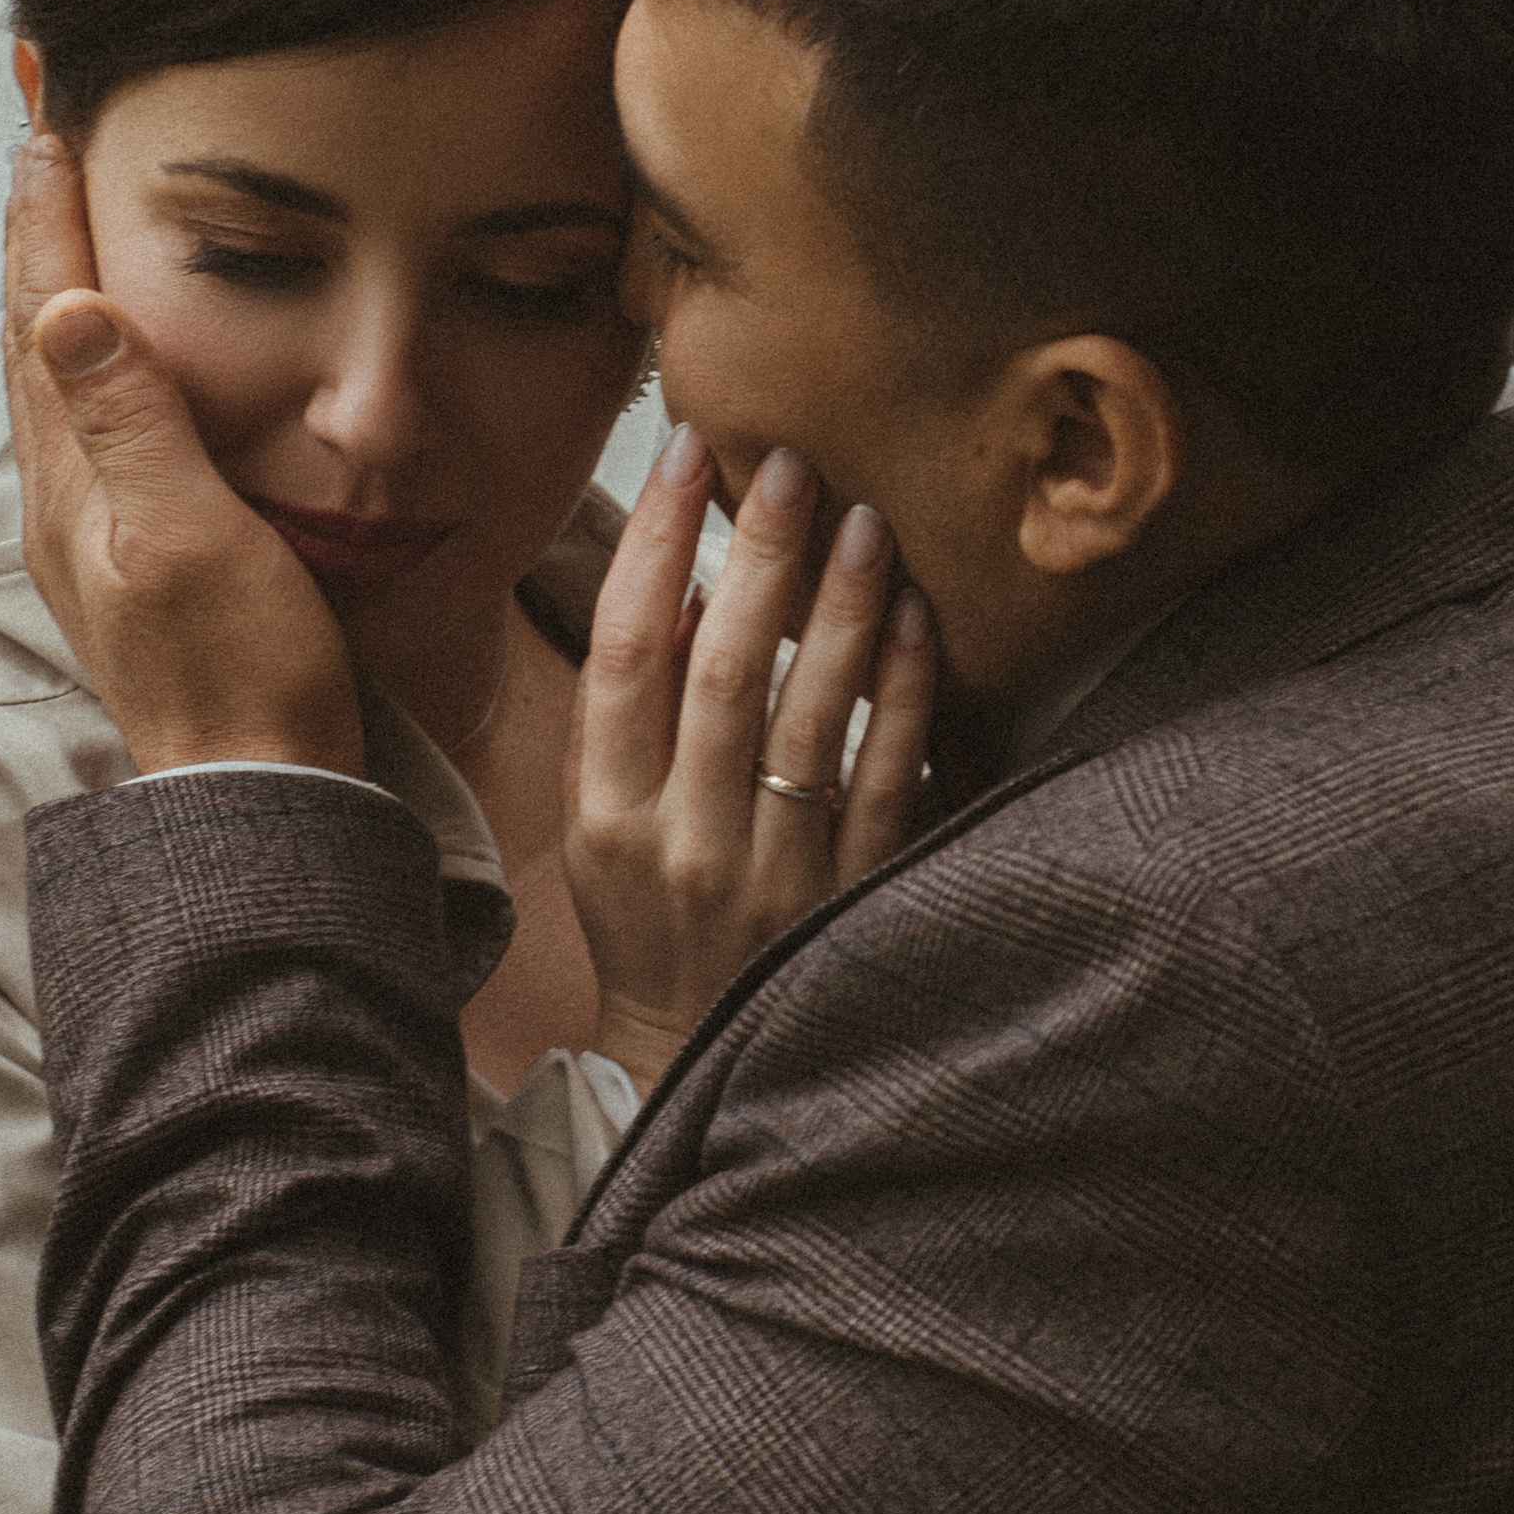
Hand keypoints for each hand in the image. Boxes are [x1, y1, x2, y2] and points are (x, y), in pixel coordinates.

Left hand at [5, 135, 364, 777]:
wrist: (257, 798)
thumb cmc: (241, 674)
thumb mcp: (189, 538)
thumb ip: (131, 424)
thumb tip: (66, 307)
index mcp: (73, 484)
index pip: (46, 314)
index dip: (46, 215)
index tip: (46, 118)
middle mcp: (65, 501)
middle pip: (37, 334)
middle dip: (39, 231)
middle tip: (41, 137)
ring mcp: (93, 534)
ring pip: (60, 379)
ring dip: (61, 288)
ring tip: (66, 219)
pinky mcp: (130, 560)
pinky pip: (95, 424)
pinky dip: (98, 358)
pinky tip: (113, 360)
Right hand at [565, 425, 937, 1087]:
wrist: (696, 1059)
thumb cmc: (642, 918)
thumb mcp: (597, 824)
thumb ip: (625, 716)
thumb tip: (680, 590)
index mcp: (607, 815)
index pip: (626, 653)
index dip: (656, 544)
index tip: (688, 454)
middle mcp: (684, 842)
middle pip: (721, 671)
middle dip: (758, 556)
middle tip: (790, 463)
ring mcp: (773, 874)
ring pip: (809, 718)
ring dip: (839, 609)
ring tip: (864, 522)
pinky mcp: (850, 899)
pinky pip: (887, 778)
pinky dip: (901, 693)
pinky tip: (916, 621)